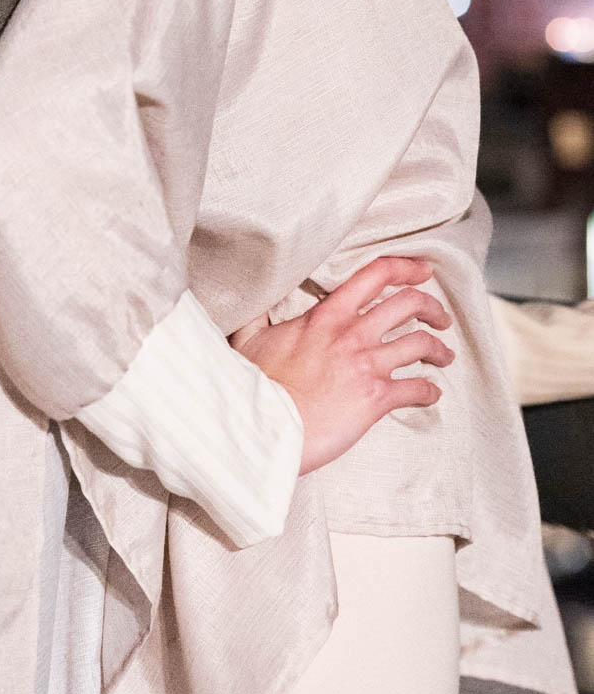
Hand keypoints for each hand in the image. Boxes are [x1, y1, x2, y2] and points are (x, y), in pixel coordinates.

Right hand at [229, 255, 453, 474]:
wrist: (264, 425)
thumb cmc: (255, 384)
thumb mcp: (249, 337)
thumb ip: (258, 316)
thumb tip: (251, 302)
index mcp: (326, 315)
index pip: (375, 275)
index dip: (406, 268)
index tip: (422, 271)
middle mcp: (352, 334)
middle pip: (409, 304)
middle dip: (432, 308)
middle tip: (439, 317)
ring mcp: (367, 365)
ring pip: (420, 344)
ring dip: (438, 349)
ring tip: (443, 355)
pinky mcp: (376, 399)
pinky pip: (417, 389)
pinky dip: (430, 391)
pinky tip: (432, 394)